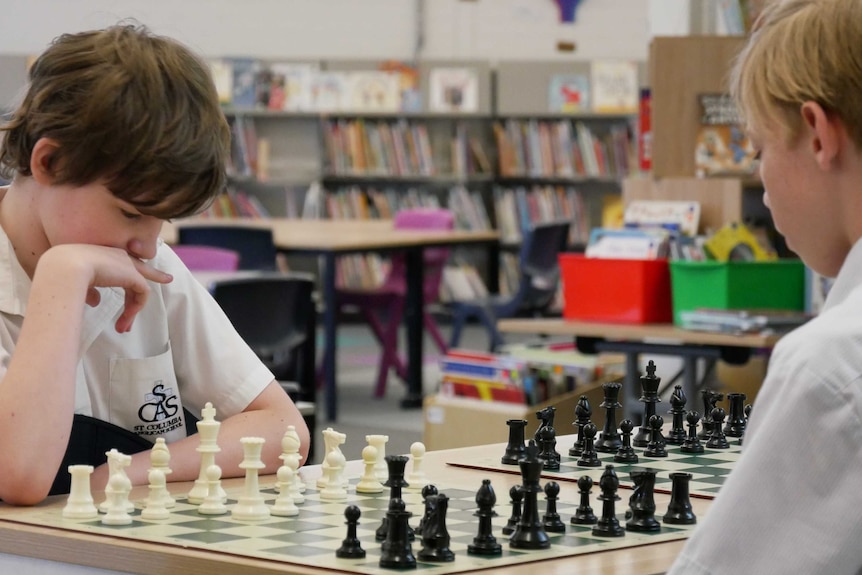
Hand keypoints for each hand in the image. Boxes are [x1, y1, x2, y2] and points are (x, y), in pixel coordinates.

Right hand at [36, 244, 172, 332]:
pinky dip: (134, 309)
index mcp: (101, 254)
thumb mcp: (75, 283)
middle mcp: (116, 255)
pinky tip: (126, 319)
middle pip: (141, 266)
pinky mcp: (133, 275)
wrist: (65, 267)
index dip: (132, 267)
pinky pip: (141, 294)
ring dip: (132, 310)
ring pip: (139, 287)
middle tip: (168, 279)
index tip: (144, 271)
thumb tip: (96, 301)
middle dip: (154, 274)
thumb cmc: (62, 275)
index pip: (122, 261)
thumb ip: (88, 290)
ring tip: (123, 328)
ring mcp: (126, 263)